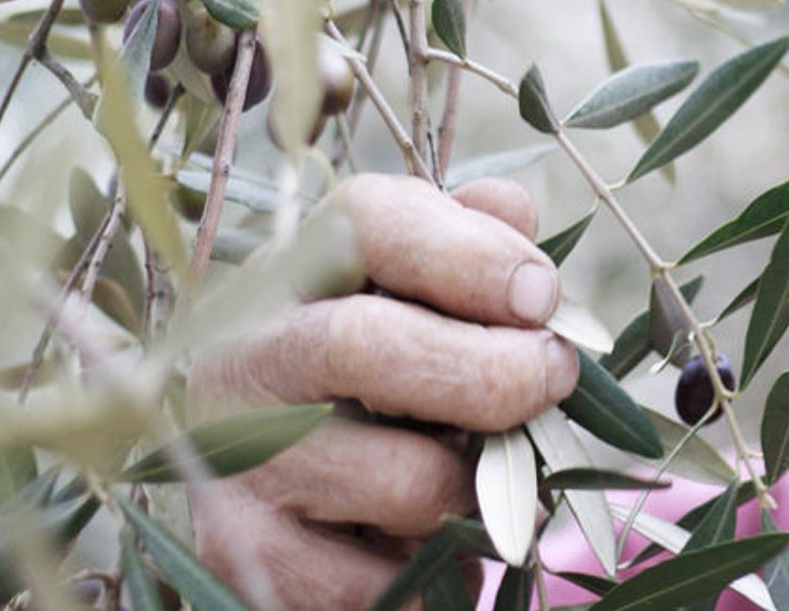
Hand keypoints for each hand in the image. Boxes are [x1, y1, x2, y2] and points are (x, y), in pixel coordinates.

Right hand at [188, 174, 580, 608]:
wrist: (276, 467)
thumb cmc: (385, 357)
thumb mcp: (421, 282)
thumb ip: (473, 237)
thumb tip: (513, 215)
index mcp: (297, 267)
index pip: (369, 224)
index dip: (473, 257)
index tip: (543, 299)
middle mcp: (246, 352)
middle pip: (365, 343)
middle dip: (491, 371)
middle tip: (554, 381)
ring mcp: (234, 457)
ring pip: (396, 476)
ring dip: (478, 485)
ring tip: (497, 478)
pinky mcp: (243, 552)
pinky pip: (371, 581)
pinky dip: (438, 570)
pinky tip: (445, 543)